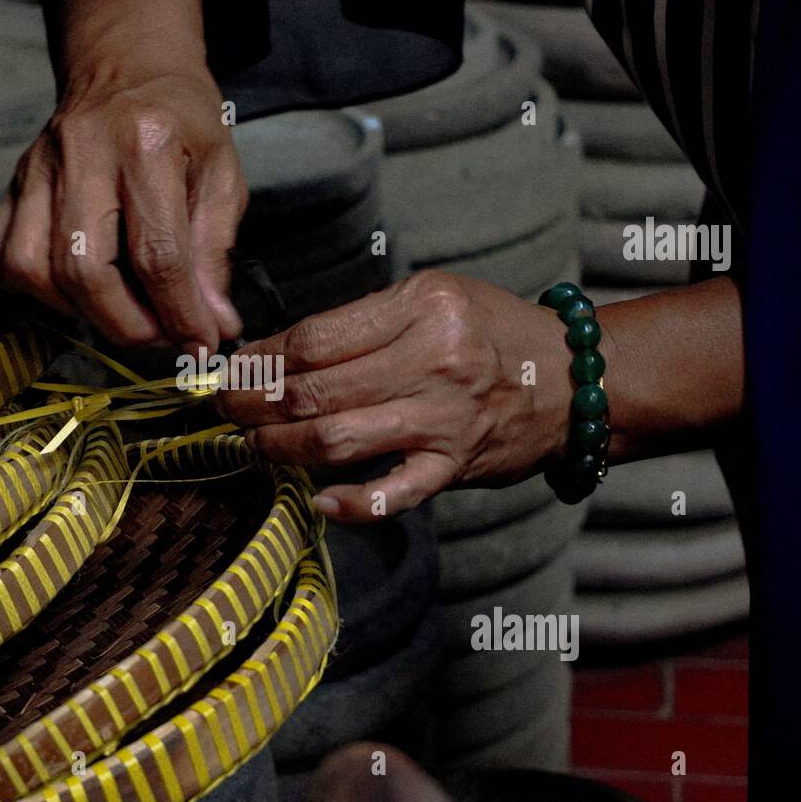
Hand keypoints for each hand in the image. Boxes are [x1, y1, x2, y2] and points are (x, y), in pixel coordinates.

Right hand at [0, 52, 245, 349]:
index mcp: (146, 142)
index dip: (179, 313)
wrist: (127, 66)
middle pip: (84, 269)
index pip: (157, 253)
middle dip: (127, 324)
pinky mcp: (10, 182)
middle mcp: (82, 152)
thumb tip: (213, 325)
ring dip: (80, 312)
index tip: (201, 344)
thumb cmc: (181, 121)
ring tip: (122, 310)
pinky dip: (33, 289)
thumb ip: (216, 253)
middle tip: (161, 334)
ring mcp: (36, 166)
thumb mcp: (222, 175)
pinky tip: (75, 288)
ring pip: (33, 269)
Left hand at [216, 271, 582, 522]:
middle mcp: (433, 361)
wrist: (575, 379)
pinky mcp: (456, 465)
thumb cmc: (493, 332)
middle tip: (225, 408)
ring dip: (281, 447)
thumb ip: (366, 320)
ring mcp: (444, 419)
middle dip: (254, 403)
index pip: (315, 339)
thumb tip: (281, 350)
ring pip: (338, 439)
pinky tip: (320, 502)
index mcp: (421, 308)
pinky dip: (354, 504)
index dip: (261, 358)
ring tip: (254, 444)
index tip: (235, 367)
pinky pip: (395, 494)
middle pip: (315, 390)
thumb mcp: (434, 297)